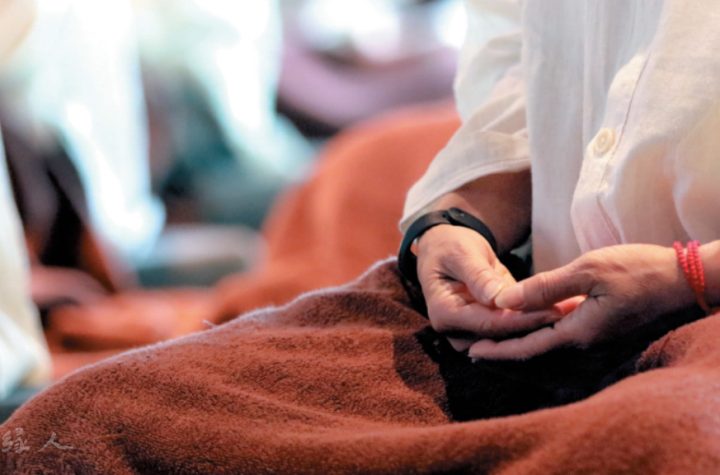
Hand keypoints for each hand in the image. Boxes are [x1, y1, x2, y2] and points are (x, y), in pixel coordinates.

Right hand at [416, 225, 562, 351]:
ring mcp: (468, 336)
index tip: (553, 309)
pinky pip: (511, 332)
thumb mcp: (463, 254)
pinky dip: (534, 324)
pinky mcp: (484, 333)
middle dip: (535, 327)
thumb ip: (478, 277)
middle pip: (500, 337)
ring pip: (508, 340)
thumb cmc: (451, 248)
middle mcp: (453, 332)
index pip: (488, 323)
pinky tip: (561, 313)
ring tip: (571, 314)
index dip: (521, 318)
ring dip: (538, 329)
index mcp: (444, 314)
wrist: (446, 252)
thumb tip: (496, 299)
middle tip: (571, 315)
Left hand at [469, 244, 694, 359]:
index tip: (472, 350)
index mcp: (579, 335)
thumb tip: (506, 299)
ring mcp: (601, 358)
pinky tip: (536, 358)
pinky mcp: (610, 354)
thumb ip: (545, 286)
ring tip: (496, 359)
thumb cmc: (641, 271)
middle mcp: (588, 355)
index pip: (527, 350)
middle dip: (503, 363)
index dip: (497, 351)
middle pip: (535, 367)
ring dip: (521, 366)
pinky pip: (569, 369)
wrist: (688, 285)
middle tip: (474, 357)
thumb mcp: (590, 269)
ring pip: (551, 372)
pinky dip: (545, 366)